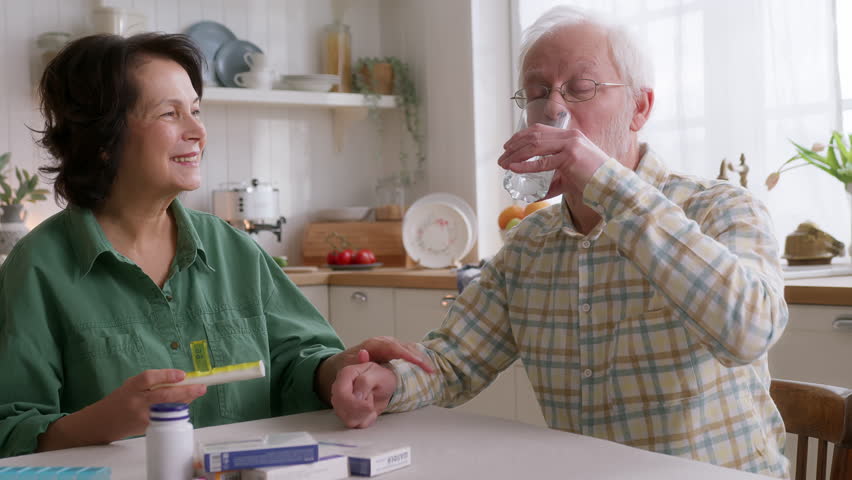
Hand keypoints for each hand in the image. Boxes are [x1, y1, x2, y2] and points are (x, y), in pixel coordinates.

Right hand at [38, 369, 205, 450]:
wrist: (101, 423)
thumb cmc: (121, 399)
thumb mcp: (132, 386)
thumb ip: (152, 383)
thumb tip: (180, 379)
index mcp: (132, 387)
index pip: (149, 378)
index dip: (166, 375)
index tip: (182, 374)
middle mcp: (136, 401)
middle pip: (164, 395)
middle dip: (186, 391)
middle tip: (202, 387)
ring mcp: (141, 416)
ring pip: (168, 408)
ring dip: (185, 400)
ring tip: (197, 392)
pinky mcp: (145, 427)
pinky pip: (165, 417)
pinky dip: (176, 410)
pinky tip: (184, 404)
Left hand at [315, 336, 433, 404]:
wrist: (345, 361)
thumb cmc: (347, 365)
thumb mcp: (348, 364)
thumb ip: (356, 362)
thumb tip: (363, 354)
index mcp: (374, 344)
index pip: (393, 346)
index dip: (406, 354)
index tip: (417, 361)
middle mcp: (384, 342)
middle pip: (405, 346)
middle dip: (418, 357)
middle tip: (430, 370)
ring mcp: (391, 345)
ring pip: (409, 348)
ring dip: (421, 358)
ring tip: (431, 370)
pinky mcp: (395, 350)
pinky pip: (409, 352)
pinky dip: (418, 359)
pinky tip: (427, 367)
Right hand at [330, 350, 397, 427]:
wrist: (384, 385)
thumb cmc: (381, 377)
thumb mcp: (379, 375)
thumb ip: (366, 382)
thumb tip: (356, 395)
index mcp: (345, 375)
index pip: (340, 395)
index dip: (354, 404)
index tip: (369, 405)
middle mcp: (339, 390)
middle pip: (342, 409)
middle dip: (361, 410)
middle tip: (372, 400)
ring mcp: (341, 403)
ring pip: (347, 419)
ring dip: (365, 415)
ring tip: (371, 404)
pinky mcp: (346, 414)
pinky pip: (354, 424)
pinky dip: (366, 420)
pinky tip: (370, 412)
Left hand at [497, 126, 610, 198]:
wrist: (609, 184)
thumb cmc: (590, 180)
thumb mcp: (568, 174)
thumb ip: (553, 179)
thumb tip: (535, 194)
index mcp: (569, 135)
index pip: (539, 129)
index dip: (521, 135)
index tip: (508, 145)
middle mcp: (569, 136)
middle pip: (534, 136)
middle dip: (514, 146)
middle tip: (502, 157)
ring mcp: (570, 145)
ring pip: (536, 146)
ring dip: (516, 154)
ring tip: (504, 163)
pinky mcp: (570, 158)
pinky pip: (543, 162)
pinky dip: (526, 165)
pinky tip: (514, 168)